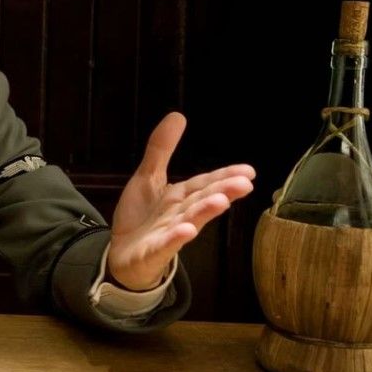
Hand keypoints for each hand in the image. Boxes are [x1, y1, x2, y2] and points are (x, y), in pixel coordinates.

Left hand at [108, 112, 254, 290]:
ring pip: (189, 221)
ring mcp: (168, 235)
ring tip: (221, 201)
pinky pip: (166, 245)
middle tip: (244, 183)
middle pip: (202, 201)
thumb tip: (178, 115)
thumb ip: (161, 149)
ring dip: (205, 212)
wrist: (122, 255)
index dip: (225, 176)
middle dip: (222, 191)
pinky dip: (176, 238)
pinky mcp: (152, 252)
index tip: (249, 171)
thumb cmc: (142, 217)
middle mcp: (179, 215)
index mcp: (181, 197)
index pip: (205, 183)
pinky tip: (187, 230)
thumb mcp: (148, 178)